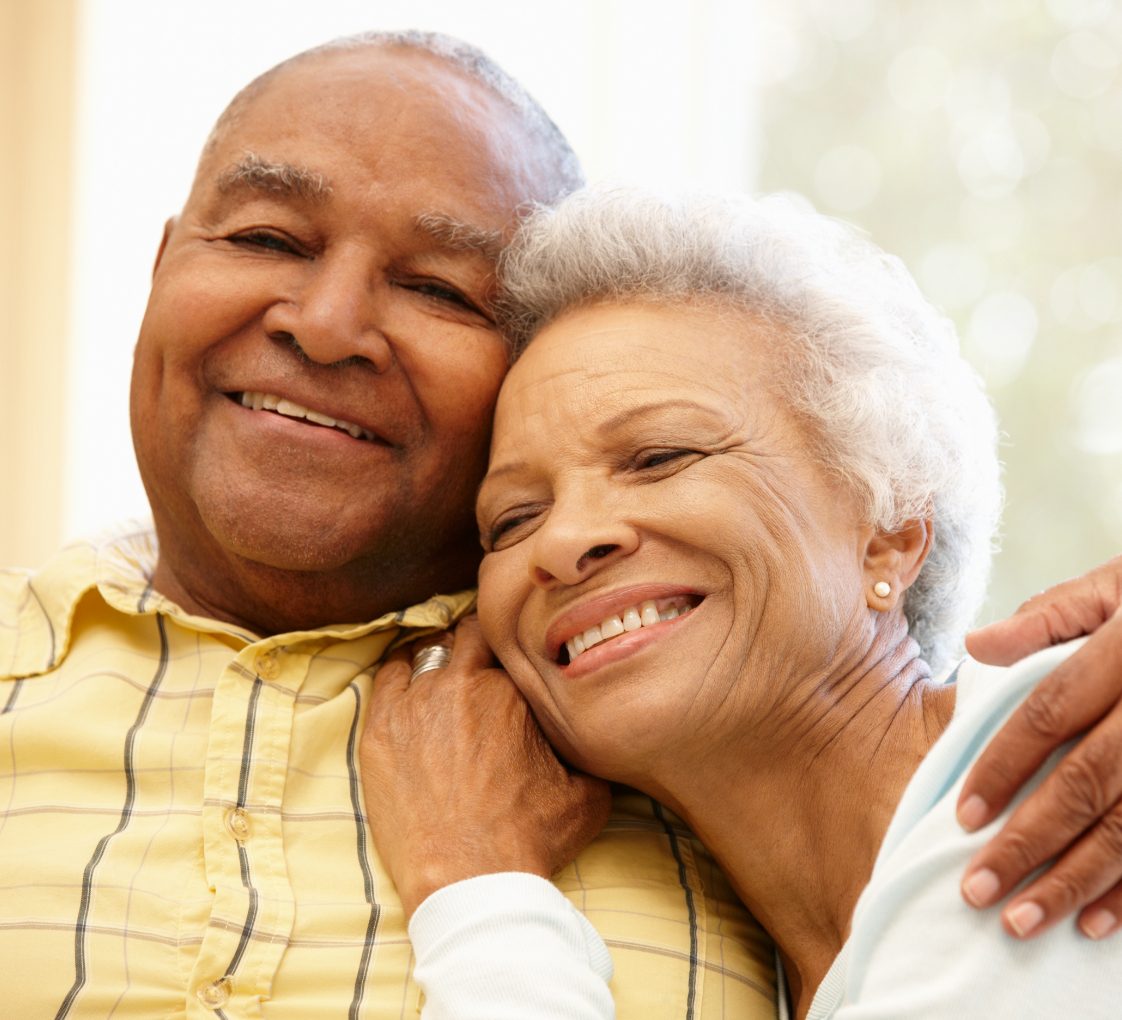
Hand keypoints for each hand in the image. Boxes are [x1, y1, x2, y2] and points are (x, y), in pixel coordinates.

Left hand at [360, 616, 610, 918]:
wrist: (469, 879)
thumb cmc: (528, 839)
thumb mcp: (587, 794)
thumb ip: (588, 752)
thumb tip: (600, 738)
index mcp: (513, 690)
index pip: (509, 643)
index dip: (511, 651)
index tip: (510, 663)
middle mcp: (462, 684)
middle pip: (467, 636)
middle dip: (474, 646)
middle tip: (477, 667)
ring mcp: (416, 703)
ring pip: (425, 654)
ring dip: (436, 662)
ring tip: (442, 682)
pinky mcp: (380, 729)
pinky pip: (386, 677)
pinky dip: (399, 677)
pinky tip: (408, 691)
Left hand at [958, 555, 1121, 938]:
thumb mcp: (1111, 588)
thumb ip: (1047, 617)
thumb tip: (976, 645)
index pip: (1050, 713)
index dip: (1003, 766)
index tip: (964, 817)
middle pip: (1088, 782)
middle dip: (1029, 842)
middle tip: (977, 890)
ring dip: (1079, 881)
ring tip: (1023, 921)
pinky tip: (1098, 924)